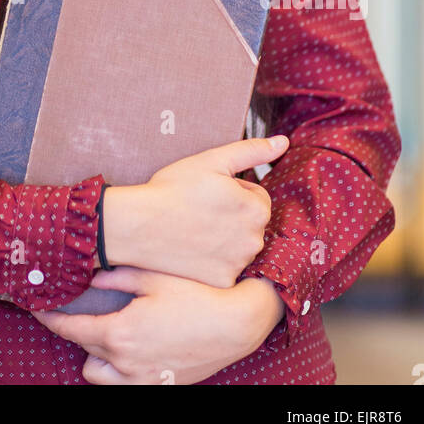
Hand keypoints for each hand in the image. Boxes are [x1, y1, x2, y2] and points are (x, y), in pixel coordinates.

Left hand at [33, 269, 285, 384]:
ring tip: (102, 333)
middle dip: (74, 330)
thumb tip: (93, 275)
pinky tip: (126, 351)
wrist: (236, 325)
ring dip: (94, 356)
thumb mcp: (153, 276)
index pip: (71, 328)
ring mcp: (143, 378)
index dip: (50, 318)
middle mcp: (126, 362)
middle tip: (73, 311)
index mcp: (120, 332)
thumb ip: (117, 276)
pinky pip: (124, 385)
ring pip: (98, 375)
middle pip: (83, 349)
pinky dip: (117, 371)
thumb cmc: (196, 295)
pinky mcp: (160, 385)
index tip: (38, 307)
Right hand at [101, 135, 288, 286]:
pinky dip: (214, 261)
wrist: (140, 225)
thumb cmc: (173, 189)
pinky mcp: (223, 282)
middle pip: (251, 222)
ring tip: (195, 228)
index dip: (233, 190)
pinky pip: (226, 268)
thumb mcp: (213, 160)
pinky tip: (194, 249)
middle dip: (233, 215)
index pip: (257, 196)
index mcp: (256, 208)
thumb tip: (283, 142)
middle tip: (200, 209)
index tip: (209, 192)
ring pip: (240, 245)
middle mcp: (255, 240)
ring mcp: (239, 264)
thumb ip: (252, 150)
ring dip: (225, 238)